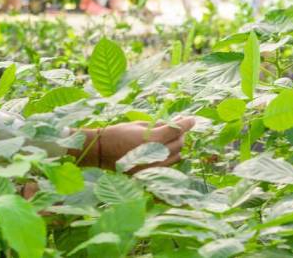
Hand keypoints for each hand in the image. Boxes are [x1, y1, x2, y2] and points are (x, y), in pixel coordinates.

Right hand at [71, 116, 194, 170]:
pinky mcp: (150, 174)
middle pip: (179, 143)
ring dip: (176, 146)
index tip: (192, 119)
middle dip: (181, 134)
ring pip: (177, 156)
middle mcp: (157, 154)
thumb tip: (172, 124)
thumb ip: (158, 126)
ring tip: (169, 139)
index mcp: (153, 139)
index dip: (186, 123)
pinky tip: (163, 151)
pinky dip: (170, 157)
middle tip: (177, 127)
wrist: (101, 151)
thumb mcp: (138, 125)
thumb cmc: (117, 133)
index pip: (177, 130)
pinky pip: (168, 166)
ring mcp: (154, 166)